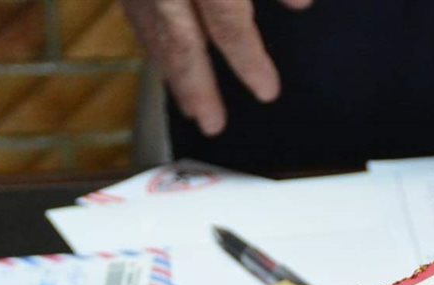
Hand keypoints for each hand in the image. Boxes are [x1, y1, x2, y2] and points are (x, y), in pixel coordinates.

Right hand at [120, 0, 312, 135]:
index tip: (267, 91)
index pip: (227, 24)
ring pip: (150, 28)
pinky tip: (161, 53)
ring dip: (170, 70)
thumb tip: (300, 4)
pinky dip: (150, 35)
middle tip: (212, 124)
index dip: (248, 60)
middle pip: (180, 42)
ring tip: (189, 104)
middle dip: (197, 88)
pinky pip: (134, 9)